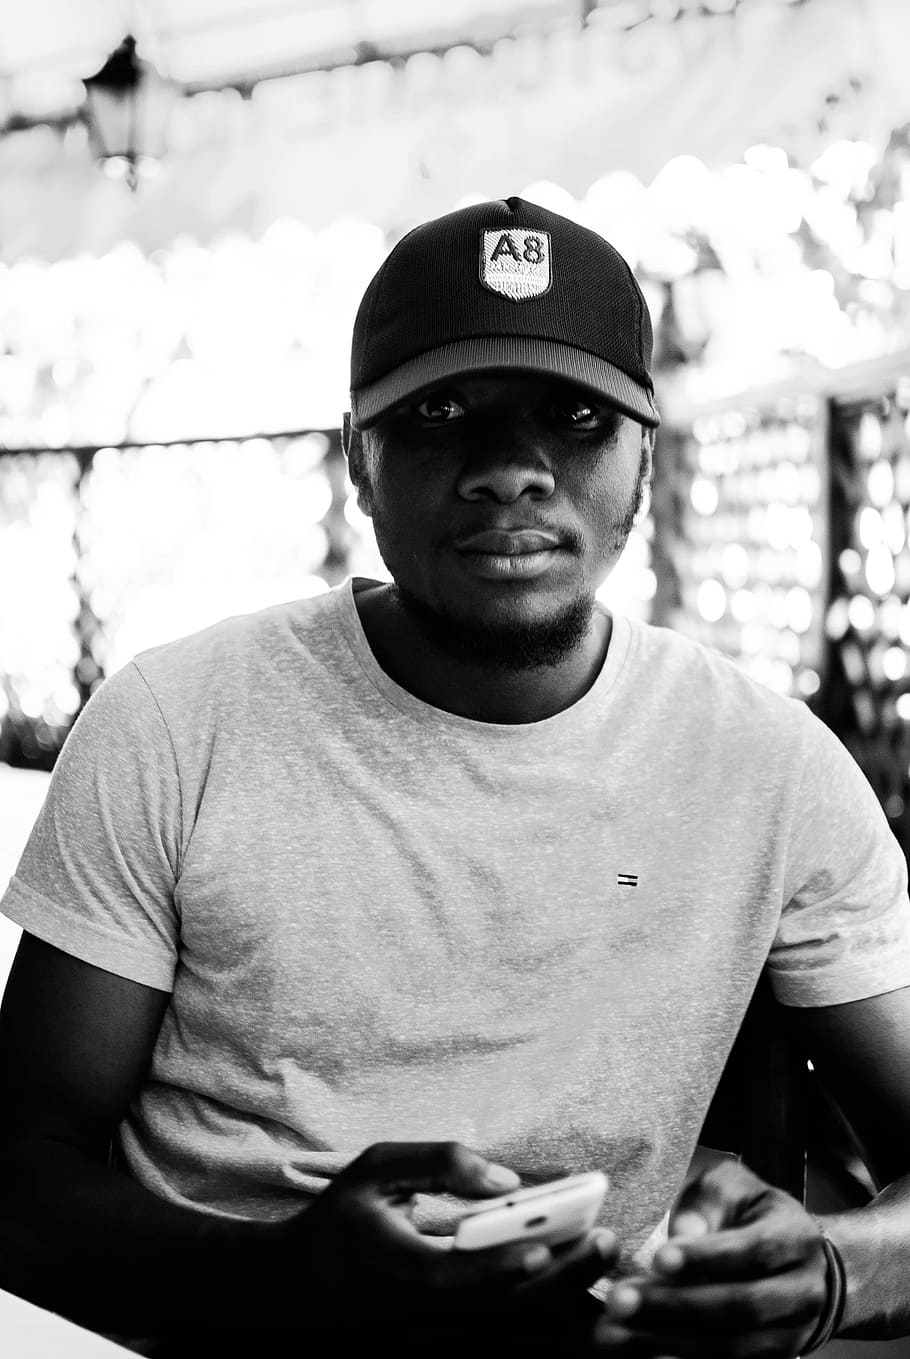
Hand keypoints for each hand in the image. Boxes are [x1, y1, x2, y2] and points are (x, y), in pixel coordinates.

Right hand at [283, 1141, 617, 1341]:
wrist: (300, 1294)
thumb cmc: (343, 1220)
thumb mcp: (375, 1170)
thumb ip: (438, 1163)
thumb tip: (504, 1177)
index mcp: (401, 1274)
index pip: (456, 1282)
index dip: (501, 1269)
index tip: (546, 1247)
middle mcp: (425, 1320)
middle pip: (503, 1315)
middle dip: (560, 1283)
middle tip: (606, 1240)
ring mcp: (441, 1343)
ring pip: (515, 1340)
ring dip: (569, 1314)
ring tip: (616, 1273)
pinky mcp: (453, 1350)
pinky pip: (511, 1347)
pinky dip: (553, 1331)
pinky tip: (591, 1301)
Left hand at [594, 1160, 829, 1357]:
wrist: (796, 1261)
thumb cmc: (750, 1212)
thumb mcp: (734, 1188)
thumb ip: (710, 1202)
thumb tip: (683, 1233)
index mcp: (796, 1239)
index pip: (753, 1251)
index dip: (707, 1257)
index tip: (658, 1259)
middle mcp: (803, 1293)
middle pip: (740, 1307)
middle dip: (675, 1306)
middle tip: (619, 1301)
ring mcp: (791, 1335)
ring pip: (731, 1347)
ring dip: (668, 1341)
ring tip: (614, 1333)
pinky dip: (679, 1358)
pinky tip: (639, 1350)